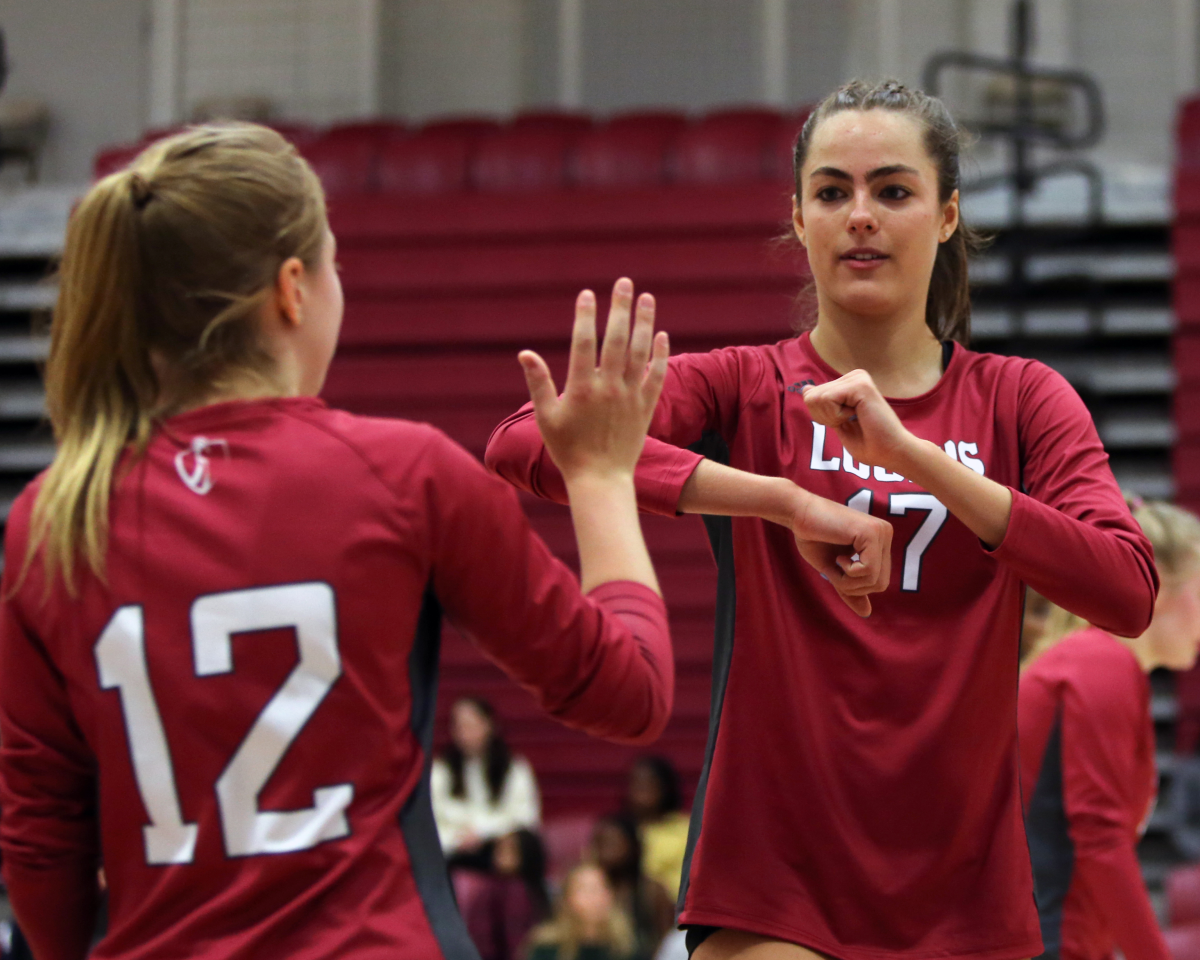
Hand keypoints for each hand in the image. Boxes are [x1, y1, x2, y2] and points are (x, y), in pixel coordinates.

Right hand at [519, 278, 668, 483]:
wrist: (600, 480)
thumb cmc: (567, 450)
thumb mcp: (546, 417)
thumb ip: (538, 383)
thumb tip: (525, 353)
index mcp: (581, 389)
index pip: (584, 343)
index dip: (586, 316)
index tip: (588, 294)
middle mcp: (608, 388)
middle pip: (617, 339)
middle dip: (621, 308)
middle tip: (624, 282)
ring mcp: (630, 397)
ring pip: (641, 352)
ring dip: (645, 322)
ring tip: (647, 298)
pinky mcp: (645, 407)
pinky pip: (656, 375)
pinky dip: (660, 354)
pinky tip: (661, 335)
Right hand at [791, 492, 891, 616]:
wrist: (798, 513)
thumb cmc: (812, 537)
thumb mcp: (834, 570)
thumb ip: (851, 589)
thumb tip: (867, 613)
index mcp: (879, 541)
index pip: (881, 580)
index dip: (857, 587)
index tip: (838, 570)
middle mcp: (885, 534)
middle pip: (882, 583)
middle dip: (855, 587)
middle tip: (836, 570)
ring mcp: (880, 532)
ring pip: (876, 580)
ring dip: (849, 581)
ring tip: (836, 563)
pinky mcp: (871, 533)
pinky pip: (868, 570)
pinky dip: (849, 572)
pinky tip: (839, 557)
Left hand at [802, 369, 916, 475]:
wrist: (891, 452)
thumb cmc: (869, 444)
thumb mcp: (836, 422)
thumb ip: (822, 405)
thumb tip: (806, 388)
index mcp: (848, 383)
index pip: (811, 395)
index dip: (821, 416)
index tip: (845, 422)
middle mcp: (854, 377)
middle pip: (811, 396)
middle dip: (825, 417)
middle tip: (851, 422)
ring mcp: (858, 379)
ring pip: (816, 397)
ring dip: (832, 417)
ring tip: (856, 420)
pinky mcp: (860, 385)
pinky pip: (827, 399)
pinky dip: (836, 415)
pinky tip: (857, 416)